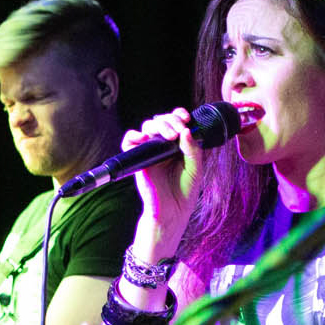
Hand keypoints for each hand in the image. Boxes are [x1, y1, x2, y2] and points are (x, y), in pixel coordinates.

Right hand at [122, 108, 204, 235]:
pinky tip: (143, 138)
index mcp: (179, 143)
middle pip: (161, 120)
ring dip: (157, 125)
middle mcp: (164, 144)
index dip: (179, 115)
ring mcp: (150, 149)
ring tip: (168, 136)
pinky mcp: (138, 158)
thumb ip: (193, 149)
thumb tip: (186, 131)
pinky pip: (129, 141)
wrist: (173, 209)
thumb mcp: (196, 168)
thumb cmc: (186, 189)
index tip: (185, 118)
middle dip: (170, 120)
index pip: (176, 121)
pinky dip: (133, 136)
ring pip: (147, 126)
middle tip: (177, 132)